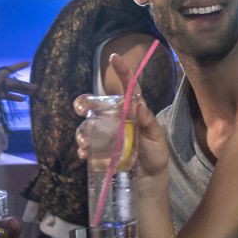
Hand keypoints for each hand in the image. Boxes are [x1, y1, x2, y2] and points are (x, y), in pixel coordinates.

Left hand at [0, 63, 31, 112]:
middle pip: (11, 83)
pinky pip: (5, 96)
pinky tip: (22, 100)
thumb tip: (3, 74)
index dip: (17, 67)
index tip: (27, 62)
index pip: (6, 71)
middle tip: (37, 87)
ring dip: (21, 92)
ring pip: (10, 90)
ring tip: (33, 93)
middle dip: (24, 85)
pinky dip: (13, 97)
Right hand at [91, 50, 169, 180]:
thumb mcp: (156, 139)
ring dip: (84, 131)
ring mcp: (108, 134)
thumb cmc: (155, 155)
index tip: (114, 57)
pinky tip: (85, 154)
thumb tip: (138, 104)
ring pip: (89, 125)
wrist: (148, 180)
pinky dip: (84, 148)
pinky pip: (88, 145)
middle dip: (86, 103)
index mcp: (135, 113)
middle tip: (81, 107)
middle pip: (100, 104)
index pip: (129, 89)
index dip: (123, 72)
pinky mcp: (101, 150)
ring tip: (86, 143)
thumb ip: (148, 123)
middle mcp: (119, 120)